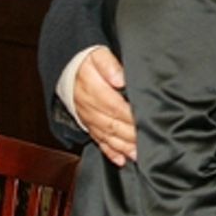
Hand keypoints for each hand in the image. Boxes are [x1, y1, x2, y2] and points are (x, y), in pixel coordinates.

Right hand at [76, 47, 136, 165]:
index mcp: (94, 90)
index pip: (115, 106)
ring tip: (138, 155)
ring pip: (107, 135)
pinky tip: (121, 160)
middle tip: (148, 144)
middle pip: (112, 124)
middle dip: (130, 136)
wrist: (67, 69)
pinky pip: (98, 140)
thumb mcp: (97, 55)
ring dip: (122, 147)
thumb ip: (109, 65)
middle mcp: (90, 107)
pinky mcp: (89, 124)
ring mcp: (89, 118)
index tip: (146, 122)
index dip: (130, 116)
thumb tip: (120, 78)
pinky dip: (110, 152)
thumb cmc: (86, 61)